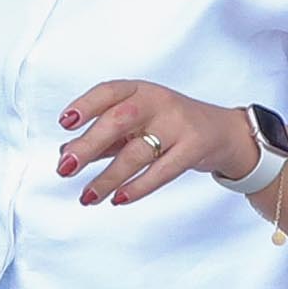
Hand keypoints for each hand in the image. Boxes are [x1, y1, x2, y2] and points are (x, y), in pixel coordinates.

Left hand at [56, 79, 251, 205]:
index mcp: (140, 90)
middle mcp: (158, 102)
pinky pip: (163, 171)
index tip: (65, 123)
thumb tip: (66, 154)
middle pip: (119, 120)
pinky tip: (119, 198)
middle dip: (89, 145)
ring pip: (137, 152)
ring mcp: (178, 125)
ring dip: (108, 177)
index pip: (109, 92)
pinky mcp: (194, 148)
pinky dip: (139, 187)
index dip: (85, 105)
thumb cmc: (170, 124)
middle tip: (66, 168)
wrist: (222, 131)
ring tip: (87, 196)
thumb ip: (104, 137)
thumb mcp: (137, 123)